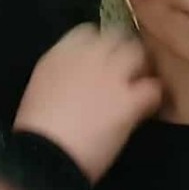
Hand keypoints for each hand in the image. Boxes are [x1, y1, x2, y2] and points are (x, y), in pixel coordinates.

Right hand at [14, 25, 161, 181]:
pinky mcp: (129, 100)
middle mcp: (88, 56)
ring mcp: (111, 75)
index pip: (87, 32)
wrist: (42, 157)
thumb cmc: (34, 131)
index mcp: (60, 53)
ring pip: (138, 54)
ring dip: (141, 68)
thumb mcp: (41, 89)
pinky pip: (152, 88)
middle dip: (123, 51)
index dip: (99, 45)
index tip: (101, 59)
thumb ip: (62, 74)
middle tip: (127, 70)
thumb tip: (77, 79)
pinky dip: (153, 97)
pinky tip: (147, 108)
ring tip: (139, 85)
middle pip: (117, 37)